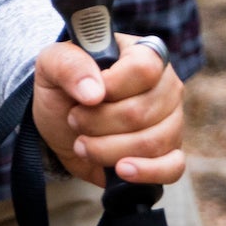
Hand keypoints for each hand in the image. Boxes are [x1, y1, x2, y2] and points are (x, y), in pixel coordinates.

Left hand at [30, 36, 185, 187]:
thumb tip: (93, 93)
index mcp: (143, 53)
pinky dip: (145, 172)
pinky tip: (121, 170)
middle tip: (74, 120)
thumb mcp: (52, 64)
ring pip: (151, 143)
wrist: (64, 124)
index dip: (112, 87)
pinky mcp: (169, 153)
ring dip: (107, 149)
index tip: (86, 97)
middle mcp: (165, 86)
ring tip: (83, 144)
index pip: (144, 68)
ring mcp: (172, 120)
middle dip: (97, 123)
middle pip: (141, 112)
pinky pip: (173, 167)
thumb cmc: (65, 86)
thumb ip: (69, 66)